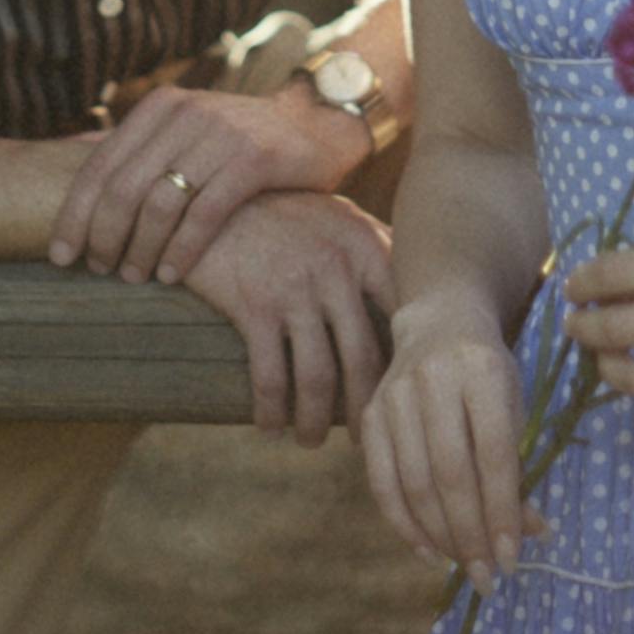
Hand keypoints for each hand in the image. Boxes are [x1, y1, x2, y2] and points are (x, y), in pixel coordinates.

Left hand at [48, 81, 363, 285]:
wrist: (319, 124)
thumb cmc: (242, 140)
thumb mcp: (189, 129)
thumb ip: (142, 147)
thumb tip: (72, 159)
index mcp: (160, 107)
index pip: (100, 165)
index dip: (74, 214)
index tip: (60, 256)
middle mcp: (185, 113)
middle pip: (122, 187)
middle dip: (102, 236)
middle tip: (98, 271)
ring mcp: (221, 134)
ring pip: (160, 203)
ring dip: (140, 248)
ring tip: (133, 277)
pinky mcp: (254, 159)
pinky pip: (204, 214)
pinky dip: (182, 250)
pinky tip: (172, 276)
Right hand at [180, 190, 393, 445]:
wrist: (216, 193)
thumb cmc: (284, 210)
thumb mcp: (339, 217)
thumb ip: (378, 249)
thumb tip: (417, 290)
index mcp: (366, 248)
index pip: (404, 316)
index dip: (408, 364)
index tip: (407, 397)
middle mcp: (337, 269)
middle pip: (364, 358)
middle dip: (365, 409)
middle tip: (363, 440)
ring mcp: (296, 288)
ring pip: (319, 377)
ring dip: (316, 421)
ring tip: (312, 440)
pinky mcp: (254, 305)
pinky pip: (270, 376)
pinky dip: (272, 411)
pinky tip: (269, 427)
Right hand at [361, 297, 545, 597]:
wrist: (438, 321)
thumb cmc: (487, 371)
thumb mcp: (513, 405)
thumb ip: (519, 466)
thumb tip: (532, 533)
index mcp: (482, 369)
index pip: (493, 452)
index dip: (503, 510)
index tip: (513, 559)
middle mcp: (434, 378)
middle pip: (450, 472)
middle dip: (471, 534)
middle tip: (489, 578)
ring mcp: (394, 395)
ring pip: (414, 482)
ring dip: (441, 537)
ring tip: (466, 567)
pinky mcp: (369, 413)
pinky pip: (382, 481)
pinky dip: (404, 525)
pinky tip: (429, 552)